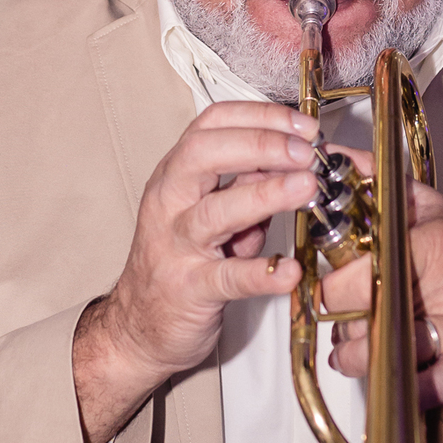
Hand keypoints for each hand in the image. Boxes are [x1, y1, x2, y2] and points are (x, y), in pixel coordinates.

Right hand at [73, 101, 318, 442]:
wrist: (136, 325)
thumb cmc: (179, 260)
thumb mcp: (212, 211)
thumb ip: (249, 184)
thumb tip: (298, 159)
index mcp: (177, 173)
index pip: (212, 123)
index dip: (260, 117)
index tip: (303, 126)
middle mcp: (169, 201)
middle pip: (205, 153)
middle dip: (260, 144)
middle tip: (305, 153)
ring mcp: (175, 245)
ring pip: (214, 212)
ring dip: (264, 195)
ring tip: (306, 189)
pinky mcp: (188, 289)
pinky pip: (225, 278)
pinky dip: (260, 273)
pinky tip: (288, 270)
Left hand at [322, 182, 442, 442]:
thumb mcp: (442, 215)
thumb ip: (390, 188)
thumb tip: (342, 157)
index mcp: (435, 240)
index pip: (361, 260)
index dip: (332, 281)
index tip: (326, 287)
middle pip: (366, 304)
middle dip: (342, 319)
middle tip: (343, 321)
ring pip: (386, 344)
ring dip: (359, 357)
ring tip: (354, 353)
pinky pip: (432, 382)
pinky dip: (409, 389)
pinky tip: (393, 385)